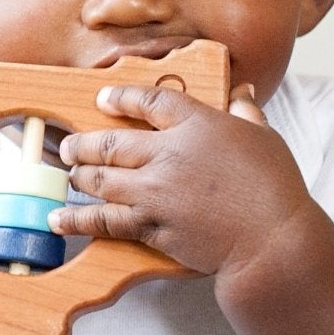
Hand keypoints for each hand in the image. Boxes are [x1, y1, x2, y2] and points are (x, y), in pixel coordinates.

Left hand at [52, 81, 316, 279]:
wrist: (271, 241)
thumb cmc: (275, 189)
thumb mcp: (265, 138)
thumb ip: (246, 113)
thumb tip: (242, 93)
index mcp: (197, 125)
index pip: (150, 101)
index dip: (122, 97)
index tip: (103, 99)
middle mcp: (168, 154)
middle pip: (111, 143)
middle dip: (83, 143)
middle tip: (68, 144)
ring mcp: (155, 192)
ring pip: (100, 180)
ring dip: (78, 176)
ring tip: (67, 174)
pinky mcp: (151, 226)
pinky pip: (105, 221)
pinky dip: (78, 220)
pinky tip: (59, 219)